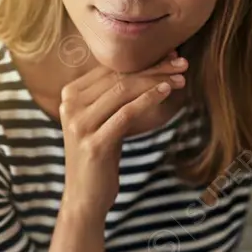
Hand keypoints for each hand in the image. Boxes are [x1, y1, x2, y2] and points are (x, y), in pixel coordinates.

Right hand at [59, 49, 186, 221]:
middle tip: (181, 62)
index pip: (110, 68)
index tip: (169, 55)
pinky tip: (167, 92)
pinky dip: (149, 99)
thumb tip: (147, 66)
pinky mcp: (94, 143)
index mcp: (70, 94)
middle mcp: (70, 106)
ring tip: (180, 77)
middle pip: (118, 77)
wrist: (84, 196)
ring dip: (156, 80)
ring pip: (123, 91)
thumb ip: (112, 96)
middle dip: (153, 67)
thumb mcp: (102, 120)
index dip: (142, 59)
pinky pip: (127, 113)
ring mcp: (80, 125)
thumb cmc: (99, 156)